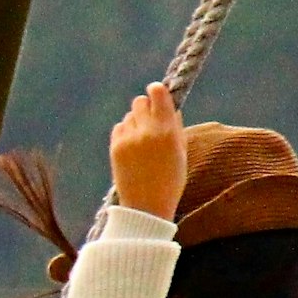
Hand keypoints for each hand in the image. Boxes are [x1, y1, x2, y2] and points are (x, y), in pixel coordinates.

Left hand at [108, 83, 186, 219]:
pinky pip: (119, 128)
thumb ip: (175, 126)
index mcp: (167, 130)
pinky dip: (125, 133)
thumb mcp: (181, 152)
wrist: (147, 207)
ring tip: (143, 142)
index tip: (157, 92)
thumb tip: (170, 105)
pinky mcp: (115, 147)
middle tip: (150, 121)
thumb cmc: (171, 181)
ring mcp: (128, 139)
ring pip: (129, 115)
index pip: (158, 94)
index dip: (157, 91)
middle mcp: (147, 131)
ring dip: (135, 122)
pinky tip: (133, 149)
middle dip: (145, 108)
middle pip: (140, 101)